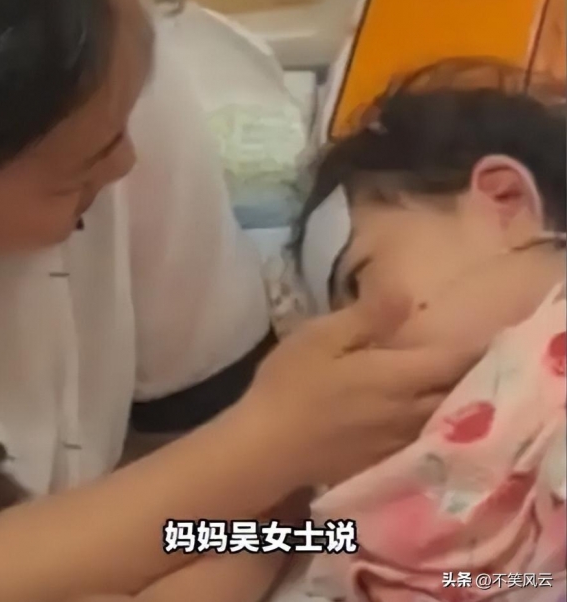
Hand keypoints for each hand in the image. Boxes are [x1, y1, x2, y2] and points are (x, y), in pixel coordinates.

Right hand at [239, 302, 475, 488]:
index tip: (487, 331)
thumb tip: (408, 295)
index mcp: (394, 377)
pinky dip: (432, 423)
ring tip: (459, 383)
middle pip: (453, 393)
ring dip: (455, 400)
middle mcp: (406, 411)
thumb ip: (368, 318)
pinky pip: (421, 439)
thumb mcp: (321, 337)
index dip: (472, 347)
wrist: (266, 448)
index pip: (450, 361)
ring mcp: (395, 440)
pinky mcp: (381, 458)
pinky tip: (424, 415)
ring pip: (440, 418)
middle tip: (477, 356)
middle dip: (469, 374)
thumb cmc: (290, 384)